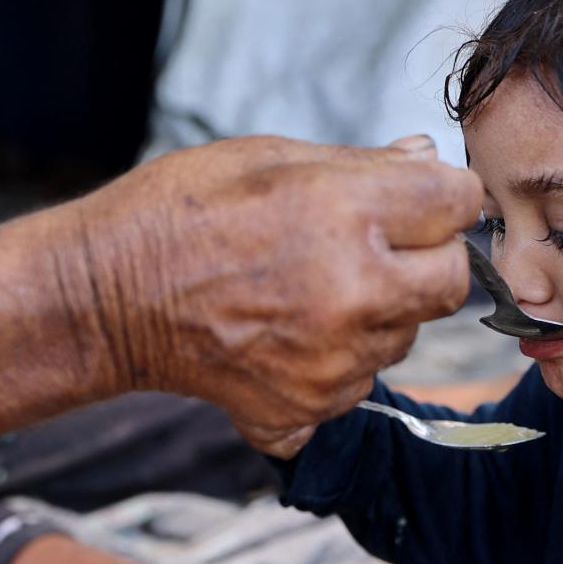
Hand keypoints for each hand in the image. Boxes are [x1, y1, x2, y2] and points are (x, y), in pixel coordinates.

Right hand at [65, 135, 480, 455]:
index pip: (458, 202)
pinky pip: (360, 382)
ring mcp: (332, 360)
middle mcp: (352, 292)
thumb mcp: (269, 157)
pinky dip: (336, 362)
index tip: (414, 202)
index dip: (439, 198)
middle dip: (425, 260)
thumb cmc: (177, 213)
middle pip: (453, 282)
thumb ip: (362, 165)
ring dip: (379, 314)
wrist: (104, 300)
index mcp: (345, 214)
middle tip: (370, 250)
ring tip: (309, 290)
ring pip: (406, 336)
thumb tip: (430, 165)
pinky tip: (285, 333)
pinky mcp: (308, 406)